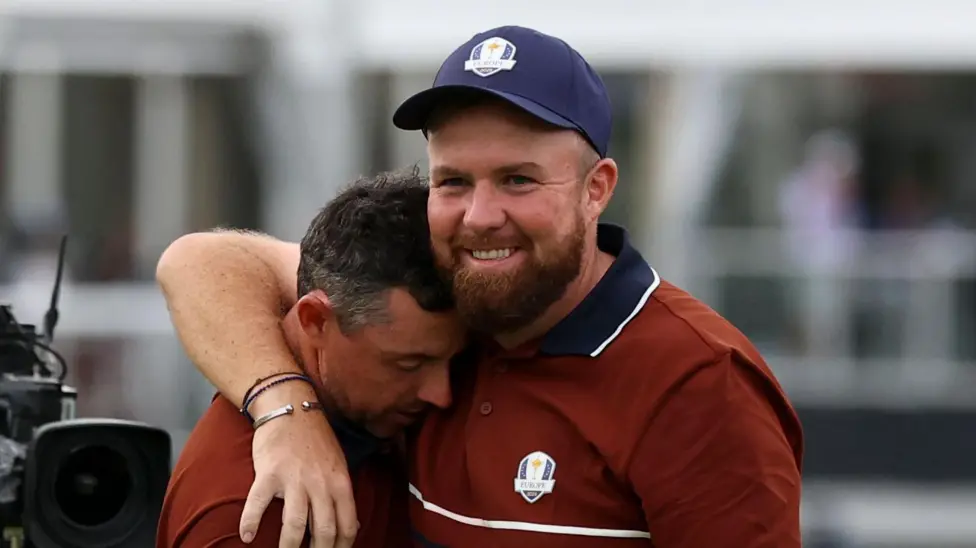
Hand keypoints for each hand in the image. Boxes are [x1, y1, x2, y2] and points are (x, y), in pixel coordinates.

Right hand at [241, 385, 358, 547]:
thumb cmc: (315, 438)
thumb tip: (352, 526)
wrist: (291, 407)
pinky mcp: (270, 473)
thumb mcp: (339, 464)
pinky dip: (250, 522)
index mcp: (340, 482)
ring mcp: (295, 479)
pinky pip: (259, 503)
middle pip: (324, 530)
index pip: (347, 525)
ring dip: (289, 547)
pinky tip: (246, 536)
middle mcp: (321, 483)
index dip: (342, 547)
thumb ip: (342, 494)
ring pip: (295, 524)